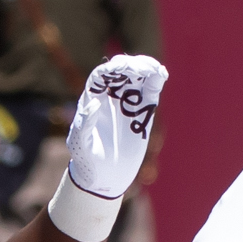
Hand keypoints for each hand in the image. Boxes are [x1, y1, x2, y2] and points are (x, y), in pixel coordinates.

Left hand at [67, 54, 168, 200]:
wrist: (104, 176)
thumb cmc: (87, 160)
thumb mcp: (81, 144)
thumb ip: (84, 124)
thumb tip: (94, 103)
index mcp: (92, 99)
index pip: (101, 76)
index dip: (111, 68)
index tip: (122, 66)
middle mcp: (110, 97)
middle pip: (120, 71)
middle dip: (131, 65)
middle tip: (142, 68)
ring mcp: (128, 103)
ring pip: (137, 77)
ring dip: (146, 68)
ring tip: (155, 69)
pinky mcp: (143, 112)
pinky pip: (150, 91)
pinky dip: (156, 80)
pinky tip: (161, 74)